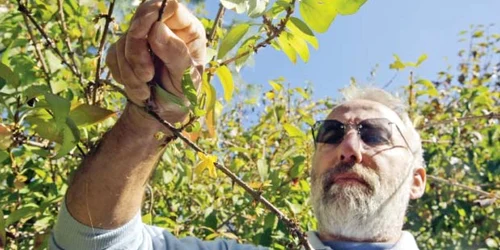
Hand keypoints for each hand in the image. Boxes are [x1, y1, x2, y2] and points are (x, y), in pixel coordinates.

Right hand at [106, 0, 205, 125]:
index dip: (151, 13)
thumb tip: (157, 28)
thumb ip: (176, 54)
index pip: (170, 5)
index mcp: (187, 30)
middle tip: (146, 74)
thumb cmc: (182, 95)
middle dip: (136, 49)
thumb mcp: (186, 80)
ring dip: (130, 69)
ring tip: (145, 89)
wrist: (162, 114)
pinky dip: (122, 74)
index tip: (139, 32)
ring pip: (125, 39)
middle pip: (141, 19)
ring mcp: (144, 38)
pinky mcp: (126, 50)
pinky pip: (113, 54)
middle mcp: (166, 29)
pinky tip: (137, 88)